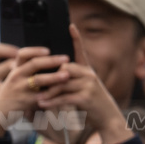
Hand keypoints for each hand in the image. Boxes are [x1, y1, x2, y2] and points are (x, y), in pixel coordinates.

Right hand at [0, 47, 72, 136]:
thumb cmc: (10, 95)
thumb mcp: (14, 80)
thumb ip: (27, 71)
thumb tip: (47, 61)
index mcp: (15, 69)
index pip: (23, 54)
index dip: (36, 50)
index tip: (48, 50)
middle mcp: (16, 76)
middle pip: (35, 63)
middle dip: (52, 60)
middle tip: (66, 58)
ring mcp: (20, 89)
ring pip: (39, 79)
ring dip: (54, 76)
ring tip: (67, 75)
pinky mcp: (25, 101)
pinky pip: (41, 96)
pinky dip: (52, 93)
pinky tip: (62, 92)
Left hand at [35, 25, 131, 143]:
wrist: (108, 118)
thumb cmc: (93, 104)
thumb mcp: (84, 89)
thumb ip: (71, 81)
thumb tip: (55, 75)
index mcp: (88, 71)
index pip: (81, 51)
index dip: (77, 38)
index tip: (71, 25)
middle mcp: (89, 75)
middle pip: (65, 68)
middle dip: (50, 76)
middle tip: (35, 81)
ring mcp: (89, 86)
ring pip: (63, 84)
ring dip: (48, 91)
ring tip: (36, 97)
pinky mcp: (86, 98)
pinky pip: (64, 97)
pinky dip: (52, 101)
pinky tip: (42, 104)